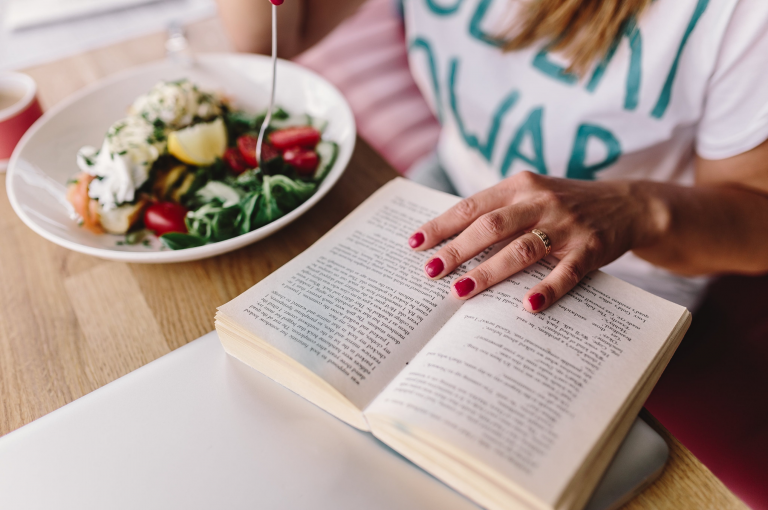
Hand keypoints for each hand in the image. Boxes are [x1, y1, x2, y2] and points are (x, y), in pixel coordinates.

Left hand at [407, 171, 663, 311]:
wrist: (627, 204)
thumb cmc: (565, 204)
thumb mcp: (531, 195)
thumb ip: (498, 210)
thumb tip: (447, 238)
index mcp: (520, 186)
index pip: (472, 206)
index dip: (442, 225)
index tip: (415, 244)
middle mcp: (540, 201)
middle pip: (491, 227)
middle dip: (457, 251)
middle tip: (431, 272)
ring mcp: (567, 224)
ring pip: (522, 249)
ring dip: (490, 272)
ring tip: (462, 291)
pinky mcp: (591, 248)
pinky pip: (567, 272)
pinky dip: (547, 288)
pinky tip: (527, 305)